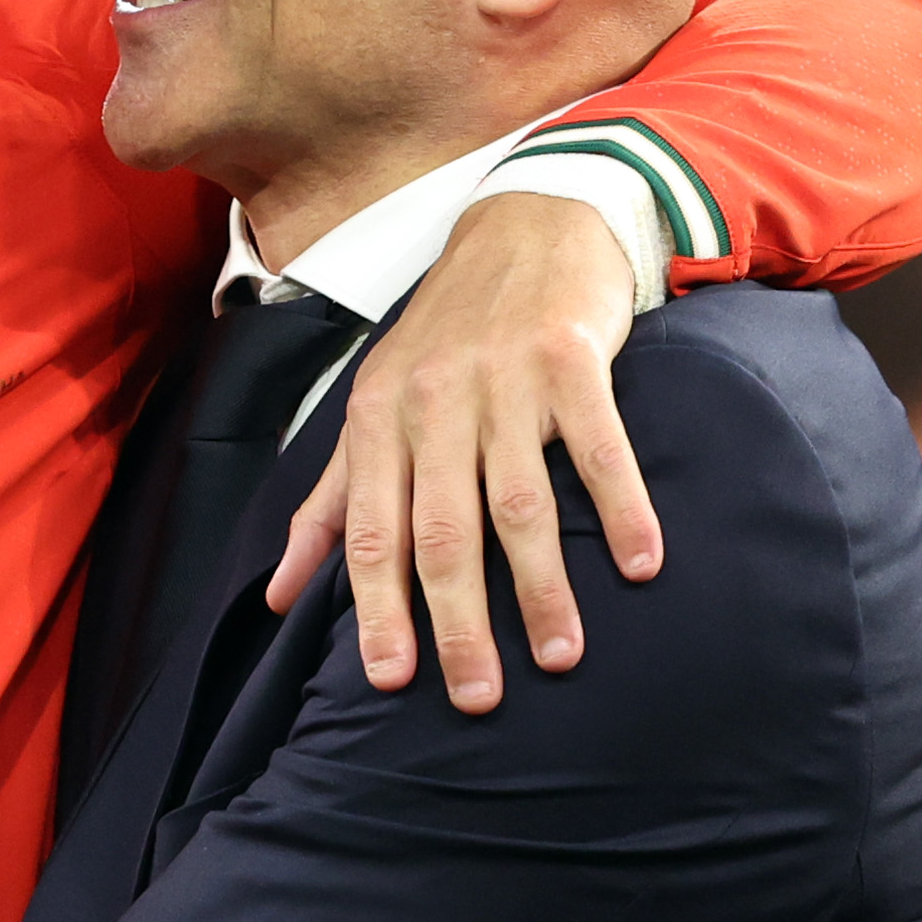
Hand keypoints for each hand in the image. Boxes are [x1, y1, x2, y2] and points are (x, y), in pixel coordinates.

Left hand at [266, 190, 652, 712]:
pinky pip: (600, 447)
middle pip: (441, 530)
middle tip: (477, 698)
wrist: (526, 223)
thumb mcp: (374, 405)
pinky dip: (622, 508)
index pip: (370, 531)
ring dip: (540, 586)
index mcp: (377, 418)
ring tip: (560, 655)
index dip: (377, 609)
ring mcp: (504, 379)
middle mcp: (433, 401)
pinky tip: (642, 566)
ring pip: (518, 501)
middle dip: (456, 622)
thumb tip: (279, 597)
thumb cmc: (444, 334)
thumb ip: (329, 503)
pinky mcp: (572, 358)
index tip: (390, 681)